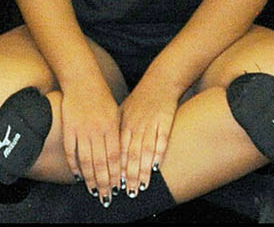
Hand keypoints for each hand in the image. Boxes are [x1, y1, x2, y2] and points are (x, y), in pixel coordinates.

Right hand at [60, 80, 121, 202]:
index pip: (115, 157)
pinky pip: (71, 152)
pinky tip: (78, 175)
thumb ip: (116, 133)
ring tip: (93, 190)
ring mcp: (82, 131)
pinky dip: (74, 165)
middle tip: (106, 196)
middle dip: (104, 182)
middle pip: (101, 163)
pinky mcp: (69, 129)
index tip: (118, 187)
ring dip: (90, 178)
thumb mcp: (115, 113)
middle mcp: (97, 131)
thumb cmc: (101, 97)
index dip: (116, 174)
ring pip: (86, 161)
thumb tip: (120, 154)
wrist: (83, 80)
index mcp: (111, 127)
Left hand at [117, 78, 177, 195]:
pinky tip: (156, 167)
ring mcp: (150, 124)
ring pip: (144, 151)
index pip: (116, 151)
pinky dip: (158, 154)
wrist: (161, 80)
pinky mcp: (165, 122)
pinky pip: (160, 141)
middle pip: (129, 155)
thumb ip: (117, 130)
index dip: (115, 169)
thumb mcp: (124, 111)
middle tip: (128, 193)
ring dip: (142, 171)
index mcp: (123, 124)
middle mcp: (135, 126)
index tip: (114, 185)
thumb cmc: (141, 98)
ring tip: (141, 187)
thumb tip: (108, 149)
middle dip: (128, 176)